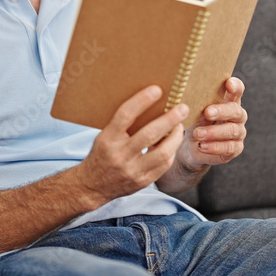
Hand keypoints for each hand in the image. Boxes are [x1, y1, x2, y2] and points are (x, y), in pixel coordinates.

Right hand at [74, 85, 187, 206]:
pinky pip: (164, 165)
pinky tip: (173, 143)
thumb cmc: (102, 154)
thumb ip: (123, 124)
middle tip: (182, 108)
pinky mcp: (142, 182)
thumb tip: (151, 104)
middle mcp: (119, 155)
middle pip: (149, 134)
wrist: (92, 186)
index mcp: (108, 139)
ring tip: (180, 126)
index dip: (142, 101)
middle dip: (170, 119)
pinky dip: (171, 151)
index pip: (125, 115)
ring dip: (176, 137)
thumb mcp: (105, 136)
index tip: (157, 90)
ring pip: (162, 153)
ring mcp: (132, 170)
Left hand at [177, 77, 247, 170]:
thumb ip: (194, 99)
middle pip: (235, 110)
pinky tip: (202, 146)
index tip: (228, 83)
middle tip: (207, 113)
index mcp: (229, 100)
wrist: (191, 146)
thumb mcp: (193, 109)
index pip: (237, 90)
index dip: (235, 86)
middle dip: (221, 111)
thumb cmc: (194, 120)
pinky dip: (215, 147)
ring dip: (214, 132)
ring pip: (232, 130)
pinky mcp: (236, 148)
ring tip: (197, 134)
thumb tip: (179, 90)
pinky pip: (229, 147)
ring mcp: (238, 132)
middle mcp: (237, 115)